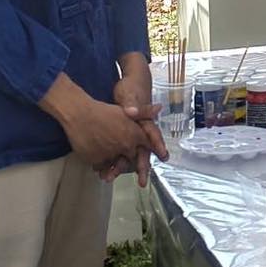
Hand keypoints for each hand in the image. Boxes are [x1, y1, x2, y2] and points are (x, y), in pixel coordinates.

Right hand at [63, 95, 155, 173]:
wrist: (79, 114)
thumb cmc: (103, 110)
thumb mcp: (126, 109)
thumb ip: (144, 111)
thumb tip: (159, 108)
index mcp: (134, 134)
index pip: (148, 145)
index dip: (152, 150)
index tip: (158, 157)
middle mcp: (125, 146)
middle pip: (133, 158)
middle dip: (133, 163)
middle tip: (134, 170)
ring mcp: (111, 154)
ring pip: (116, 164)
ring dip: (115, 166)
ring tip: (112, 168)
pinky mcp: (96, 159)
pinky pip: (101, 166)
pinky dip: (102, 166)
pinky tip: (100, 164)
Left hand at [112, 58, 168, 186]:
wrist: (123, 84)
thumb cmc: (131, 88)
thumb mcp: (130, 95)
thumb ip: (133, 105)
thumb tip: (133, 112)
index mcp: (144, 121)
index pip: (153, 136)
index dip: (158, 147)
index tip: (164, 158)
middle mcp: (139, 130)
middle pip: (141, 150)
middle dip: (142, 167)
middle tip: (143, 182)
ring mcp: (129, 133)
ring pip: (128, 153)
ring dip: (121, 166)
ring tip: (110, 178)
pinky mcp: (119, 134)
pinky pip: (117, 150)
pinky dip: (111, 160)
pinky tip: (101, 169)